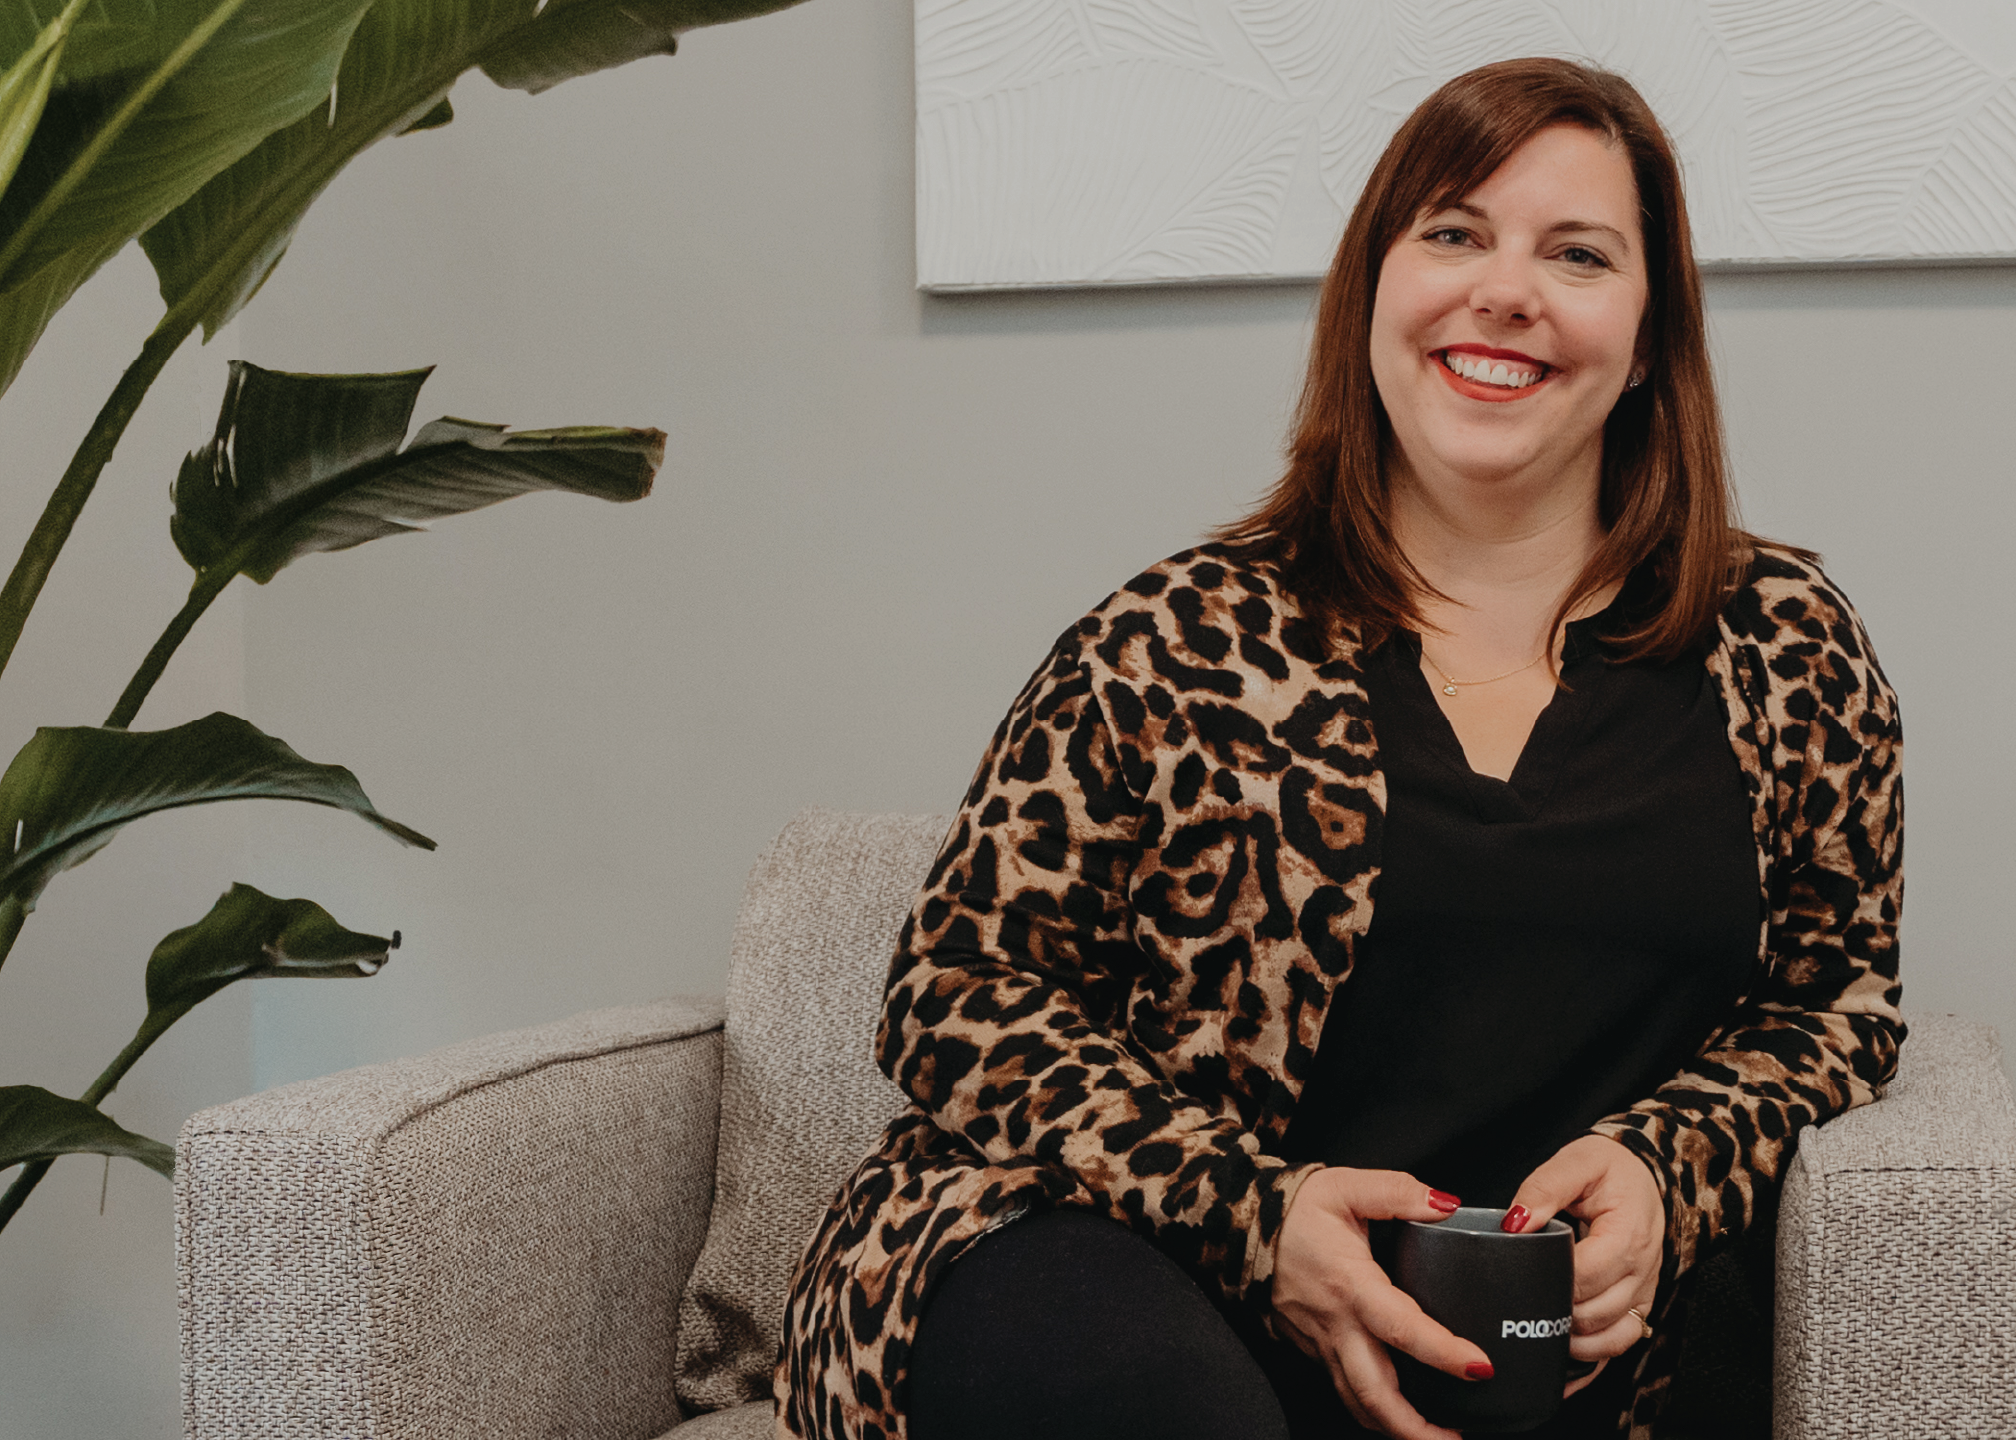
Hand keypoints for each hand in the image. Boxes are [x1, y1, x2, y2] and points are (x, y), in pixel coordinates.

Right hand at [1271, 1168, 1489, 1439]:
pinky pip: (1346, 1389)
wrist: (1240, 1228)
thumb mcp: (1345, 1186)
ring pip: (1359, 1402)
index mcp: (1350, 1284)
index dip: (1443, 1352)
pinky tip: (1401, 1411)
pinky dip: (1376, 1409)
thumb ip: (1397, 1192)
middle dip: (1418, 1428)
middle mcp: (1336, 1324)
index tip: (1480, 1367)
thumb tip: (1445, 1204)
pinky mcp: (1313, 1349)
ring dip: (1398, 1428)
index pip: (1402, 1328)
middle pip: (1377, 1394)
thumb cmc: (1292, 1210)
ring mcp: (1322, 1342)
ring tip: (1439, 1438)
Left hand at [1503, 1135, 1663, 1397]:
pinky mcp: (1636, 1307)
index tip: (1517, 1277)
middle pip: (1594, 1314)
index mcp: (1627, 1237)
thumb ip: (1543, 1189)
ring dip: (1571, 1342)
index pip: (1583, 1276)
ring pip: (1608, 1339)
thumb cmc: (1612, 1169)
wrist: (1649, 1176)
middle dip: (1554, 1314)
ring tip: (1535, 1330)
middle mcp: (1640, 1273)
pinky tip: (1560, 1372)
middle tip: (1516, 1306)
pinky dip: (1591, 1362)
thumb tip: (1514, 1223)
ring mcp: (1641, 1295)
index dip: (1548, 1282)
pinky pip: (1619, 1345)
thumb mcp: (1578, 1162)